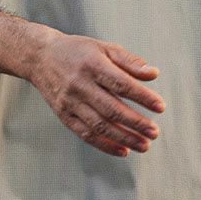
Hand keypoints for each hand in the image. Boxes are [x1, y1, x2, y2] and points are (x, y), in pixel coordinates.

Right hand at [28, 32, 164, 157]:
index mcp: (93, 64)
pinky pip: (85, 134)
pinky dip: (105, 145)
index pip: (121, 84)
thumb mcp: (104, 48)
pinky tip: (123, 151)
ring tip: (144, 145)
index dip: (142, 97)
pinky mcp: (63, 115)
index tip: (160, 107)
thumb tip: (153, 74)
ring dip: (123, 138)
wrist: (40, 57)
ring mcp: (70, 102)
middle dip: (135, 123)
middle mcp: (80, 84)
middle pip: (111, 108)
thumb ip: (129, 61)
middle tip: (155, 132)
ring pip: (99, 125)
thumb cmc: (79, 52)